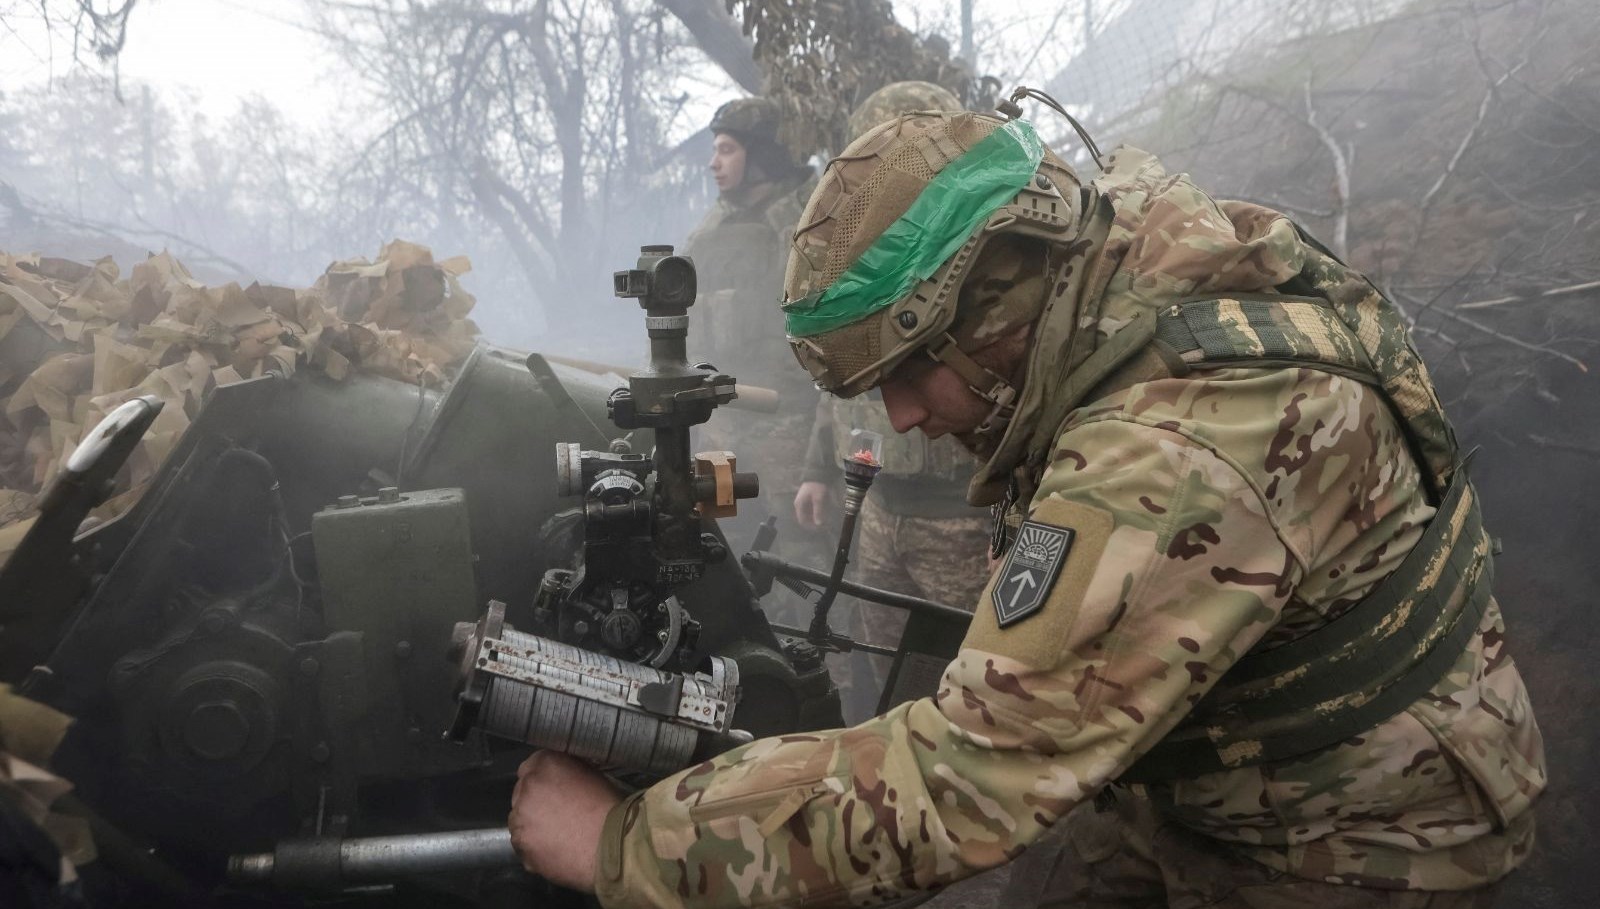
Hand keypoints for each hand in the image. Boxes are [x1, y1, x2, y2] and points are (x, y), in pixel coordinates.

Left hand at [508, 751, 621, 891]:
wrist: (611, 846)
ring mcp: (519, 818)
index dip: (544, 778)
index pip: (532, 765)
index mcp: (546, 764)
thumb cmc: (609, 808)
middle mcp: (527, 787)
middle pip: (522, 792)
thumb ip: (570, 770)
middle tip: (557, 813)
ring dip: (532, 824)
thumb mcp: (593, 775)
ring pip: (519, 819)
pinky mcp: (520, 845)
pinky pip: (523, 844)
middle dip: (535, 801)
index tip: (553, 788)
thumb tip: (565, 775)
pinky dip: (534, 847)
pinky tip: (555, 850)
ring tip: (558, 835)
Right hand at [794, 481, 830, 528]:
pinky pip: (810, 510)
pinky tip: (823, 513)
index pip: (802, 521)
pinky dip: (816, 512)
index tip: (819, 528)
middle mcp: (799, 505)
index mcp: (799, 505)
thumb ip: (818, 511)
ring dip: (815, 518)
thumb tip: (819, 524)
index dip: (810, 526)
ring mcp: (803, 502)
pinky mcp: (807, 500)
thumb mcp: (818, 499)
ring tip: (824, 519)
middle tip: (823, 524)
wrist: (816, 474)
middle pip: (805, 518)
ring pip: (808, 514)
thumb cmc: (816, 486)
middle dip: (814, 522)